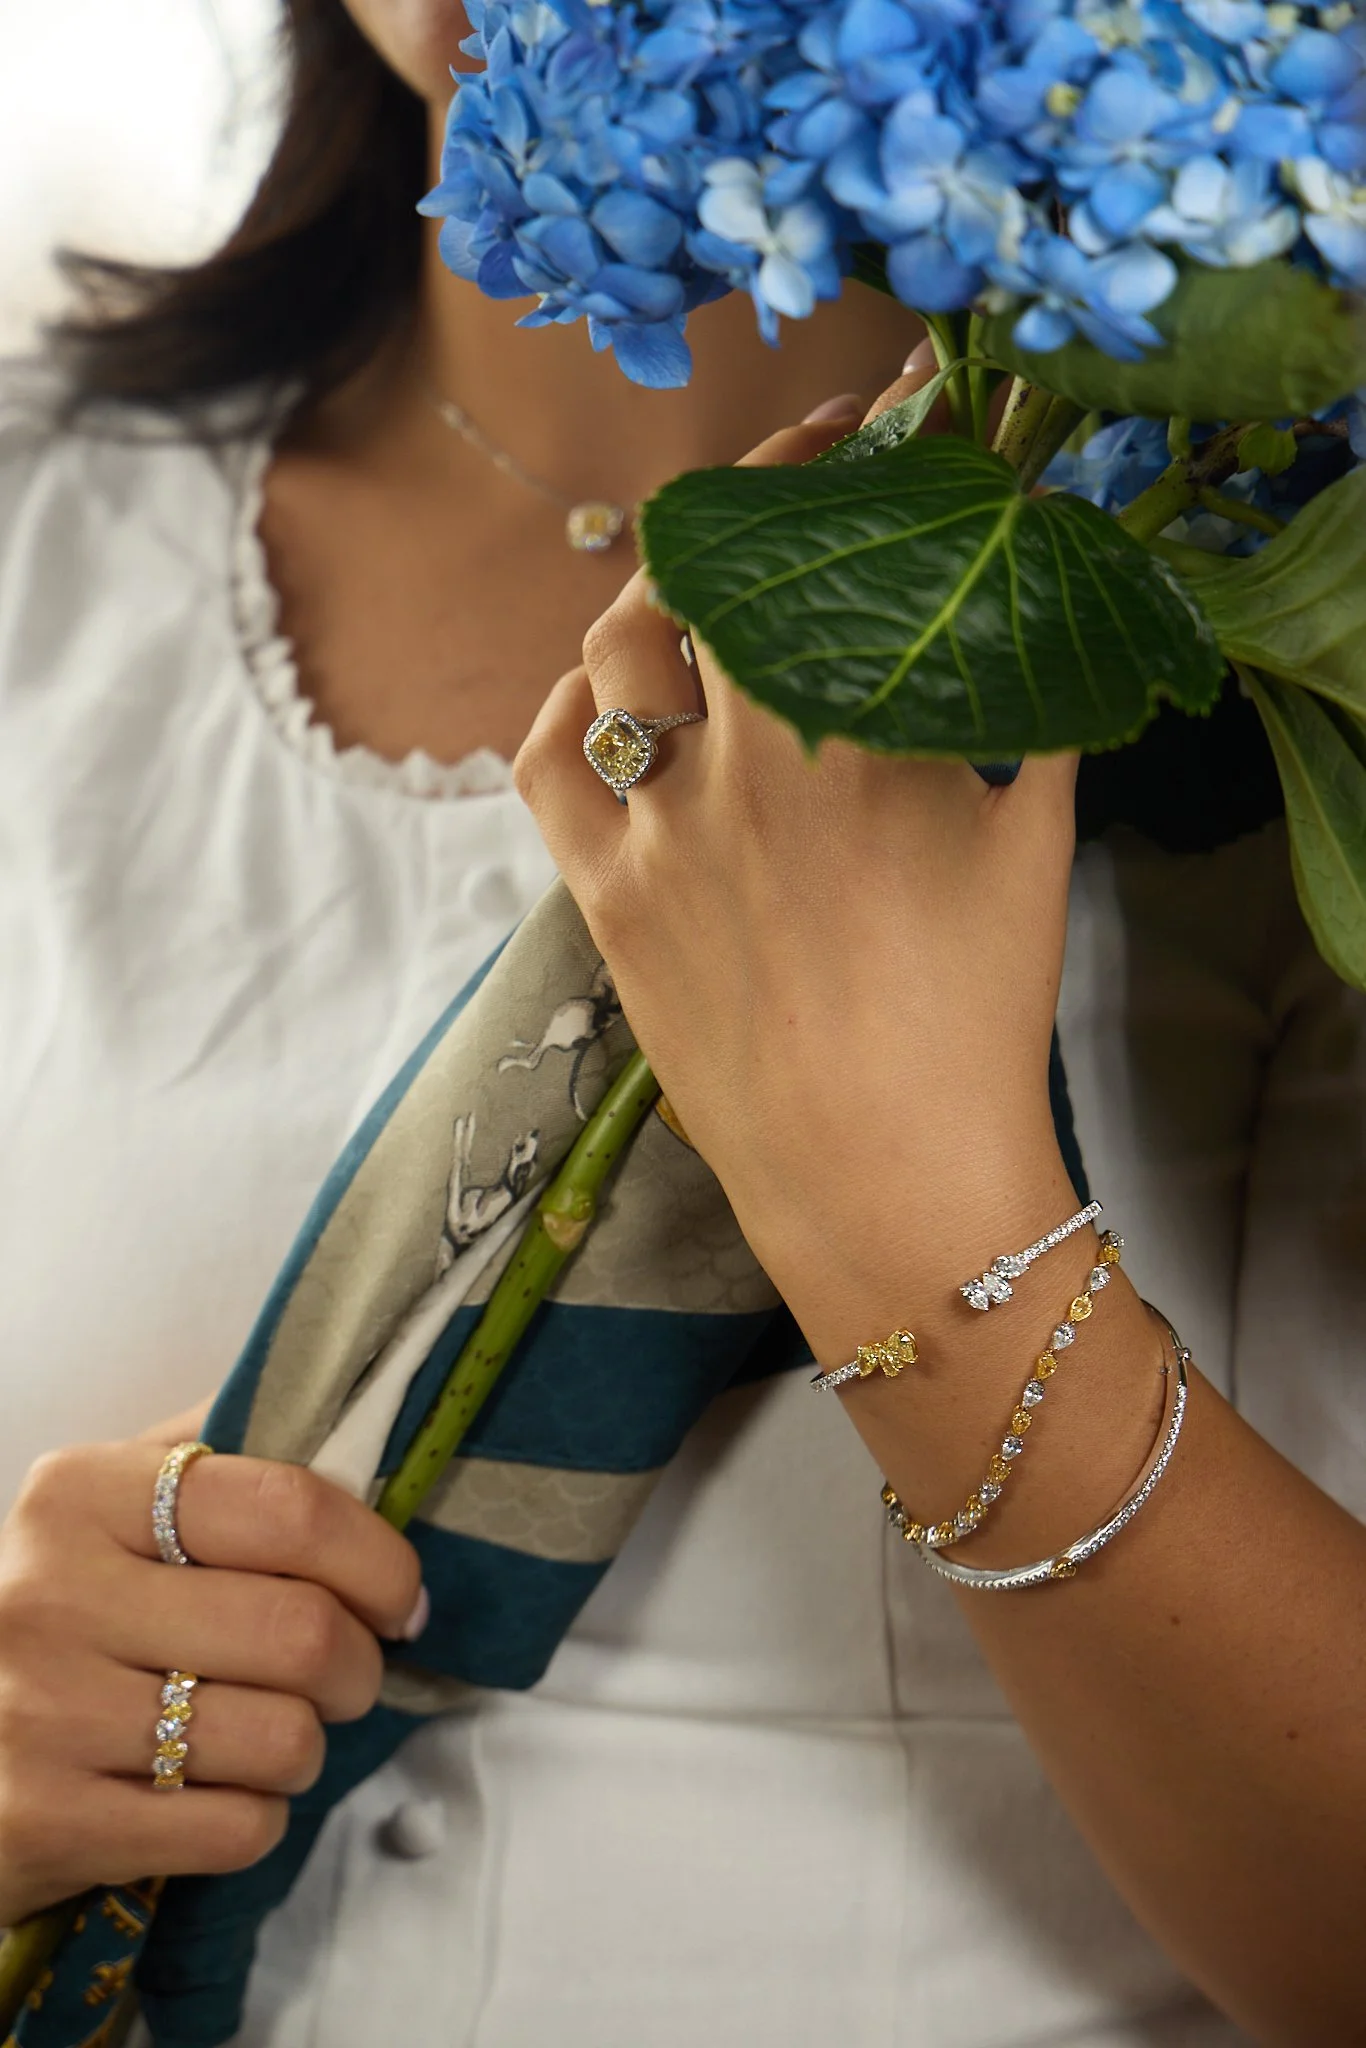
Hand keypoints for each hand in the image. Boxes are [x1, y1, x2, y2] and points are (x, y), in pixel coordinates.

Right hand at [0, 1419, 422, 1922]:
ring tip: (275, 1730)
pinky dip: (257, 1816)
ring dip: (308, 1744)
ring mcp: (42, 1714)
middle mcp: (52, 1594)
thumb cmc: (66, 1607)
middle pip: (302, 1631)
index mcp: (83, 1494)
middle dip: (360, 1664)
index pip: (290, 1509)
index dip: (377, 1558)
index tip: (397, 1594)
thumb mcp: (115, 1505)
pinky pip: (238, 1828)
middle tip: (349, 1672)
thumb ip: (225, 1455)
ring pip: (283, 1738)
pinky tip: (217, 1789)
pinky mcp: (45, 1823)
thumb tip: (362, 1424)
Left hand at [515, 363, 1079, 1360]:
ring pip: (616, 650)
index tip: (868, 425)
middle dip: (754, 501)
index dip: (834, 456)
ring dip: (660, 594)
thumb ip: (1031, 692)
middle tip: (799, 490)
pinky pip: (546, 760)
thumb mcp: (1035, 836)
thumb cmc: (975, 1015)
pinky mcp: (601, 896)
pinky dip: (571, 704)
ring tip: (709, 593)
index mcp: (843, 728)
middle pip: (706, 568)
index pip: (816, 537)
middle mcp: (730, 758)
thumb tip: (1036, 582)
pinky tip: (612, 694)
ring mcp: (650, 829)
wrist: (885, 1177)